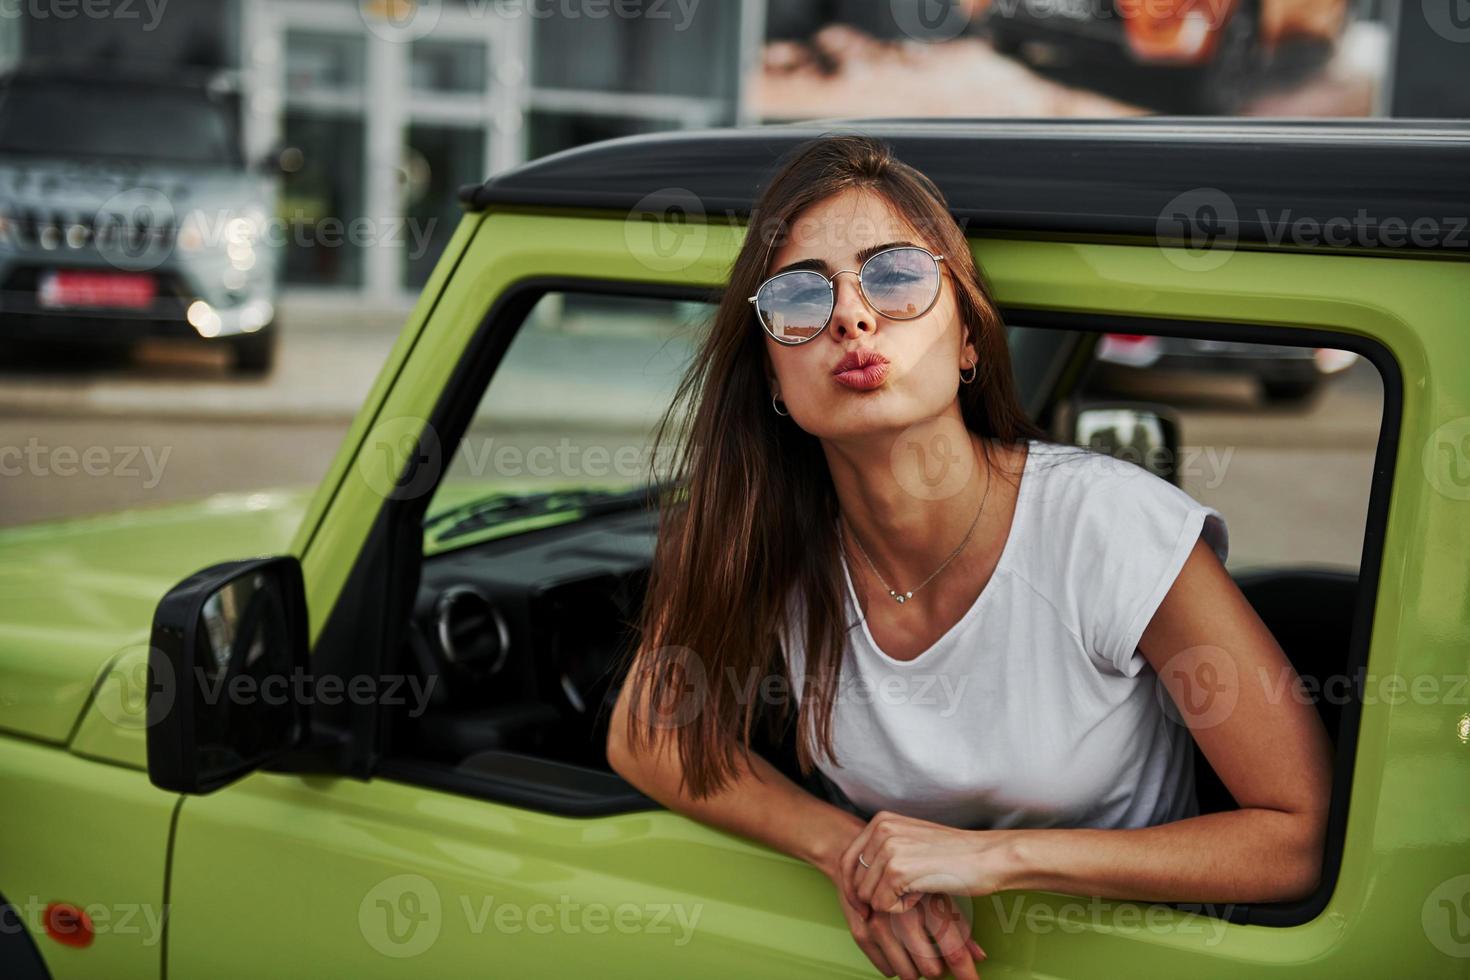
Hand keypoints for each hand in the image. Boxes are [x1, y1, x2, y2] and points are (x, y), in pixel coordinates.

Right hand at [826, 865, 985, 978]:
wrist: (867, 854)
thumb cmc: (910, 873)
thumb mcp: (939, 891)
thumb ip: (960, 925)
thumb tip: (980, 956)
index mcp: (929, 902)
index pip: (953, 950)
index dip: (965, 973)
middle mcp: (903, 914)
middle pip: (930, 967)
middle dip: (939, 971)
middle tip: (941, 966)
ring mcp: (879, 923)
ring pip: (907, 973)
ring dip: (917, 972)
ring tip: (921, 960)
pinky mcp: (861, 930)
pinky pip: (886, 968)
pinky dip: (896, 968)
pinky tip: (901, 957)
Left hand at [840, 811, 1021, 916]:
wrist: (988, 857)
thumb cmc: (953, 856)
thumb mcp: (911, 842)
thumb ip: (882, 852)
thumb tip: (852, 883)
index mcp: (881, 821)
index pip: (846, 860)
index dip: (851, 889)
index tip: (863, 907)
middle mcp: (880, 829)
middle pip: (854, 881)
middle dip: (873, 899)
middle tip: (904, 898)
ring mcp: (888, 848)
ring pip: (867, 896)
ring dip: (891, 903)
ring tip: (918, 890)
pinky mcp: (898, 870)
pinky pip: (883, 906)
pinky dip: (902, 910)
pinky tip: (922, 894)